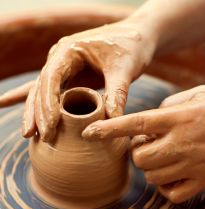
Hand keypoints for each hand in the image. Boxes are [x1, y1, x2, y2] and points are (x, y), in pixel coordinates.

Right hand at [0, 19, 155, 140]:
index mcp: (70, 50)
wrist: (136, 38)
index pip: (52, 77)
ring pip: (45, 93)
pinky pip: (56, 95)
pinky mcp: (73, 79)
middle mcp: (62, 59)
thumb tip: (111, 124)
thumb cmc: (130, 47)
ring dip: (39, 113)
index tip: (51, 125)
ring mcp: (65, 69)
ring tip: (31, 135)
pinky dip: (48, 109)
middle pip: (43, 87)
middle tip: (41, 137)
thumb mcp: (125, 68)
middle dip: (40, 112)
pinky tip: (39, 122)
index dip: (48, 102)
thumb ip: (117, 94)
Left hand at [82, 85, 204, 202]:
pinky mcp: (203, 182)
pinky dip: (165, 185)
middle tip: (150, 143)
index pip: (135, 123)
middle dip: (137, 151)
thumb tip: (150, 119)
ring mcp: (192, 165)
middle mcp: (182, 143)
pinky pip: (170, 193)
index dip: (109, 128)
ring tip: (164, 154)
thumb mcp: (200, 94)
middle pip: (138, 157)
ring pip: (151, 176)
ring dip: (151, 166)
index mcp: (179, 118)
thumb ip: (170, 106)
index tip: (90, 133)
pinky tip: (173, 172)